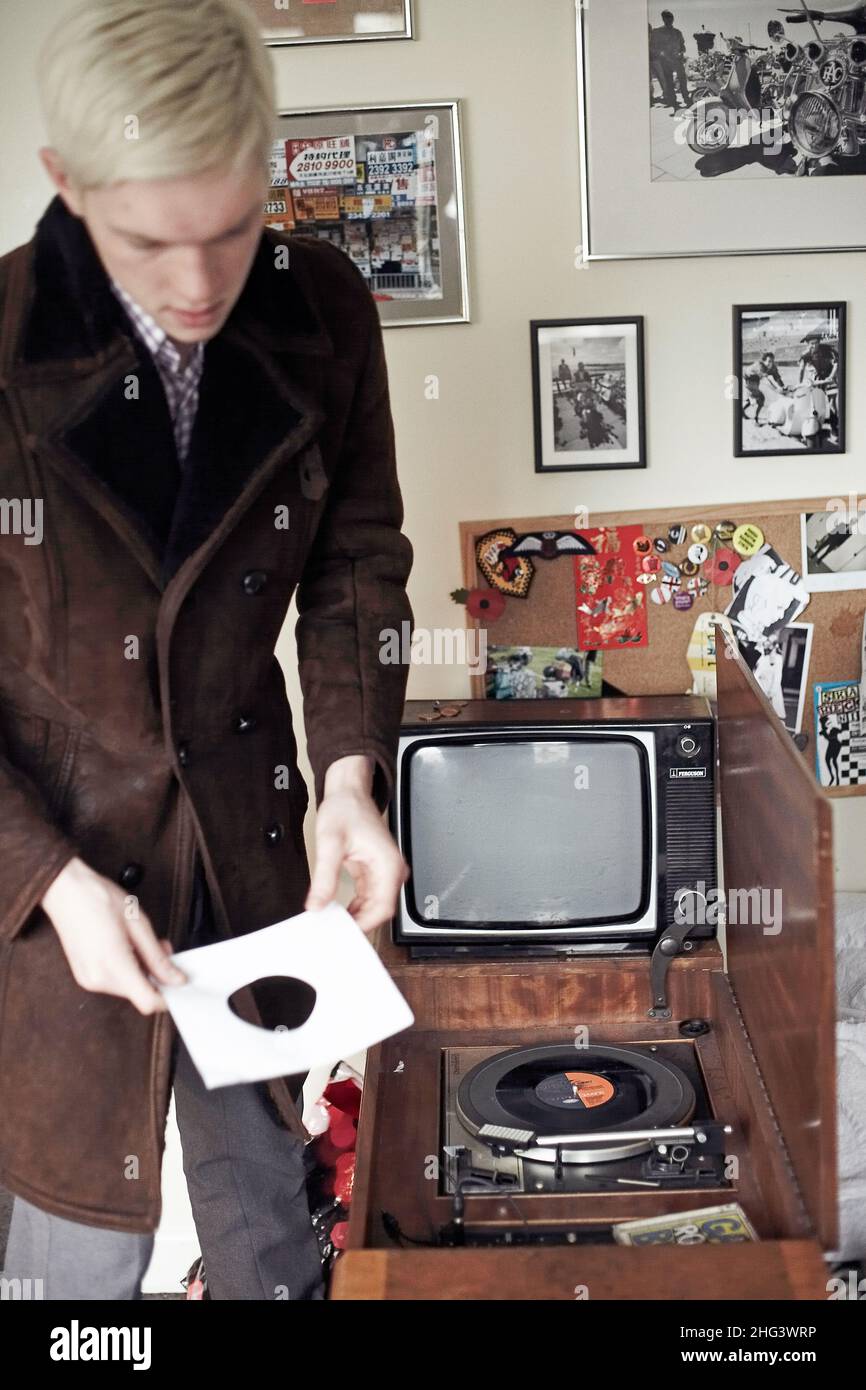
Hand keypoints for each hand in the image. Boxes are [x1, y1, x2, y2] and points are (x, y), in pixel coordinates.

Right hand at [41, 855, 186, 1014]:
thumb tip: (177, 979)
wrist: (66, 890)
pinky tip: (126, 946)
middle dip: (156, 975)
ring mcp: (89, 979)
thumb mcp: (139, 925)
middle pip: (139, 994)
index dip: (168, 996)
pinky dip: (126, 968)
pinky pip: (114, 981)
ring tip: (141, 941)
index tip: (180, 981)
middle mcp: (99, 980)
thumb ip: (158, 958)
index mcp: (114, 967)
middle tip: (162, 947)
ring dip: (141, 970)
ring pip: (128, 988)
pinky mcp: (84, 975)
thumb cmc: (101, 900)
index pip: (148, 1002)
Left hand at [304, 757, 408, 932]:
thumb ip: (324, 877)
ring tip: (332, 921)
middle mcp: (392, 870)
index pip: (383, 908)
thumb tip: (317, 904)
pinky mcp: (375, 872)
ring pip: (374, 907)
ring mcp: (384, 872)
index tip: (343, 931)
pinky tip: (337, 910)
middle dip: (358, 923)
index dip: (364, 924)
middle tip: (333, 930)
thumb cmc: (346, 809)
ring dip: (355, 916)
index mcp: (388, 865)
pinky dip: (354, 907)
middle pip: (379, 911)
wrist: (349, 791)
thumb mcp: (330, 843)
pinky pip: (368, 898)